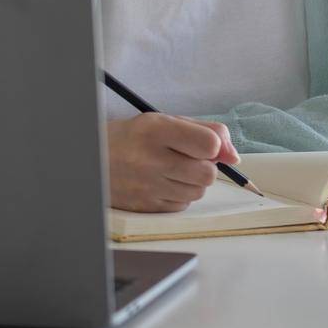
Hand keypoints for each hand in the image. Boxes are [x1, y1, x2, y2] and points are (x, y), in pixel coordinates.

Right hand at [105, 112, 239, 212]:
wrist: (92, 159)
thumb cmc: (134, 138)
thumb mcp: (164, 121)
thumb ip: (204, 131)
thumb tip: (234, 156)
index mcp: (155, 130)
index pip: (209, 144)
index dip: (215, 147)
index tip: (207, 146)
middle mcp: (150, 159)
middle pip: (207, 173)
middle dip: (205, 166)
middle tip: (188, 159)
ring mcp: (146, 186)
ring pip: (198, 191)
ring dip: (193, 181)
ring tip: (172, 170)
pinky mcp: (145, 206)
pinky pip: (183, 204)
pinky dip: (179, 194)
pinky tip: (162, 182)